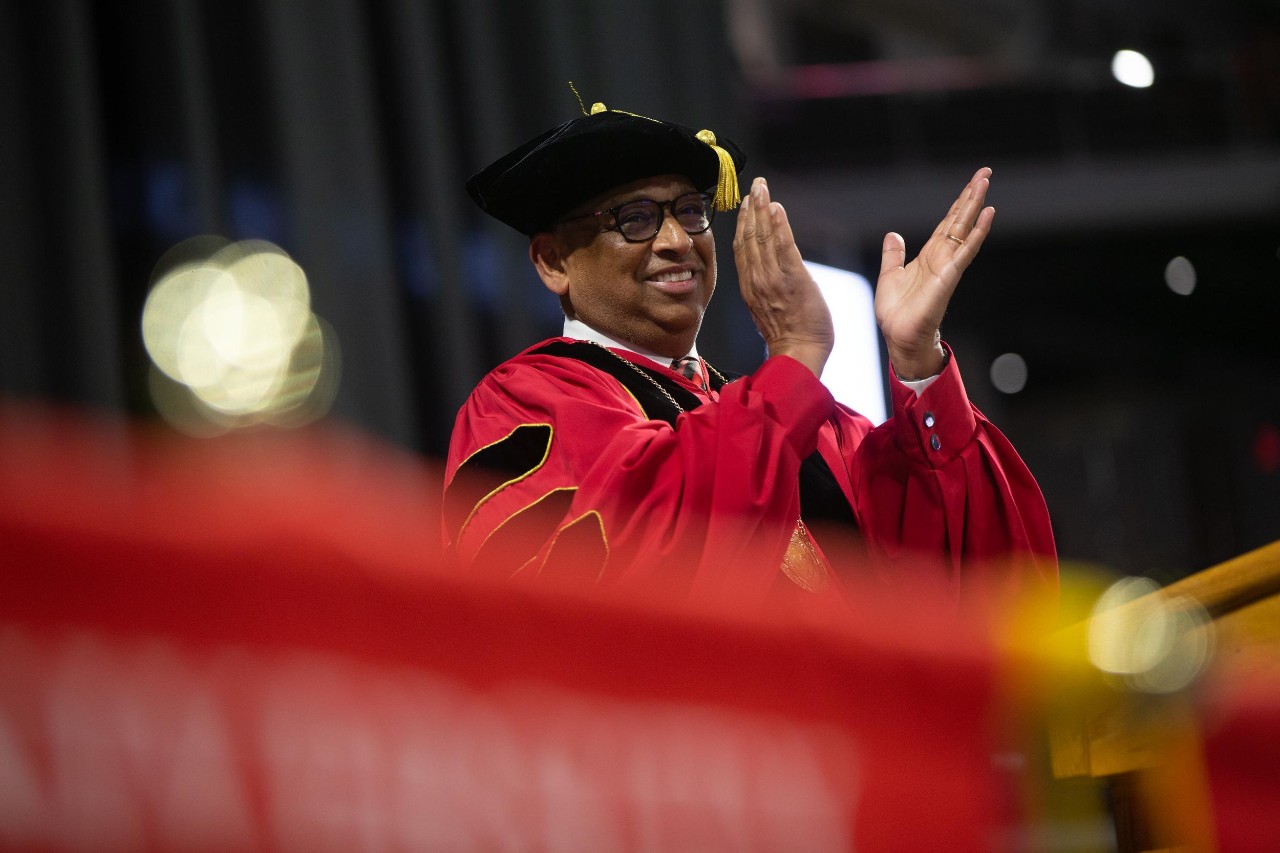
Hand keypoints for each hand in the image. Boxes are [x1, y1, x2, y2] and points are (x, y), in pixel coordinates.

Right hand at [733, 177, 833, 376]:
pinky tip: (777, 209)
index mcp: (751, 287)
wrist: (798, 354)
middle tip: (756, 186)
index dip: (744, 223)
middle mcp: (757, 280)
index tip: (747, 204)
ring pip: (763, 238)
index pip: (743, 248)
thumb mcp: (768, 309)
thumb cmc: (789, 337)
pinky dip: (778, 227)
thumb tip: (771, 274)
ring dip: (763, 210)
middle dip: (752, 208)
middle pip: (750, 237)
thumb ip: (766, 287)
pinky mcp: (792, 280)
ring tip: (763, 189)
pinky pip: (782, 248)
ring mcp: (773, 279)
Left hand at [876, 167, 994, 379]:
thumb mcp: (889, 275)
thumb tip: (893, 235)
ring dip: (976, 205)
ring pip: (965, 228)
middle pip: (960, 219)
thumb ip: (894, 255)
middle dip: (971, 195)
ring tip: (985, 183)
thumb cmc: (896, 313)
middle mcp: (942, 256)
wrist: (899, 336)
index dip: (958, 203)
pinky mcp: (949, 275)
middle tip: (985, 173)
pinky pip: (967, 249)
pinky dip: (978, 231)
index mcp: (929, 255)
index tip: (971, 183)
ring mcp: (948, 265)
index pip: (947, 223)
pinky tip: (988, 213)